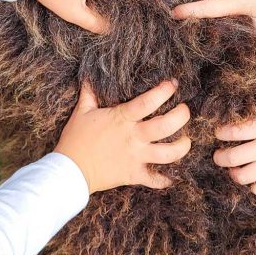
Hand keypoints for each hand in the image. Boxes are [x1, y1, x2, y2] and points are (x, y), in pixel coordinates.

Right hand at [55, 79, 190, 192]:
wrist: (69, 171)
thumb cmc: (75, 139)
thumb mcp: (82, 112)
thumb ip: (89, 93)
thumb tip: (90, 75)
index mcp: (122, 119)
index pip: (148, 102)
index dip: (164, 91)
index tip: (173, 84)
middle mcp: (133, 137)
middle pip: (166, 126)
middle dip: (181, 116)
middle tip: (185, 111)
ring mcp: (136, 157)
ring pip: (168, 154)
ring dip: (182, 147)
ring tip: (186, 140)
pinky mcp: (134, 175)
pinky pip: (156, 179)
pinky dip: (166, 178)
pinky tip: (173, 174)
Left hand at [213, 98, 255, 194]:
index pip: (234, 130)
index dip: (221, 132)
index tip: (218, 132)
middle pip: (230, 157)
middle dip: (219, 157)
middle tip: (218, 155)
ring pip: (241, 176)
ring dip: (233, 174)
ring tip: (233, 170)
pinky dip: (252, 186)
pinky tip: (254, 179)